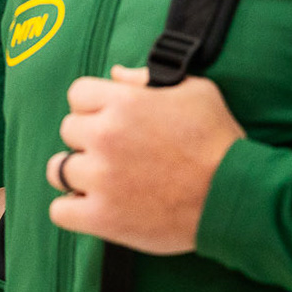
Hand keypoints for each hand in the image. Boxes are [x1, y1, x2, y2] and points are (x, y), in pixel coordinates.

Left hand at [45, 66, 243, 254]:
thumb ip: (149, 78)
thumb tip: (117, 74)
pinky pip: (60, 211)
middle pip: (68, 130)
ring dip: (77, 173)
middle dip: (88, 139)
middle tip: (116, 153)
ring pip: (57, 169)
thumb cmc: (219, 141)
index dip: (94, 106)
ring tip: (101, 180)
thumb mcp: (196, 91)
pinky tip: (94, 206)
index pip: (78, 94)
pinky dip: (73, 209)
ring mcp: (100, 178)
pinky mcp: (102, 217)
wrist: (234, 196)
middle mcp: (105, 136)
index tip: (111, 120)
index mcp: (124, 102)